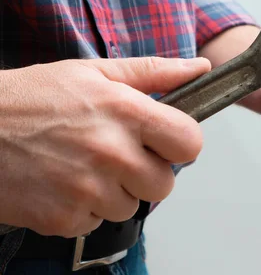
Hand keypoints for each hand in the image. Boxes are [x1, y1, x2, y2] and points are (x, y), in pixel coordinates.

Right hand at [0, 57, 209, 236]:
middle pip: (166, 183)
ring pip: (132, 206)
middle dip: (149, 172)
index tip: (167, 141)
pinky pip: (98, 222)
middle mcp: (111, 152)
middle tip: (121, 155)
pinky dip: (86, 208)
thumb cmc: (31, 98)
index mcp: (125, 112)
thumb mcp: (94, 73)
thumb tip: (199, 68)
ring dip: (117, 192)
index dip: (183, 143)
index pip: (190, 142)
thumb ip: (154, 71)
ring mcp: (88, 190)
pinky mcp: (64, 218)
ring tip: (86, 166)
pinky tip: (65, 183)